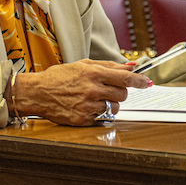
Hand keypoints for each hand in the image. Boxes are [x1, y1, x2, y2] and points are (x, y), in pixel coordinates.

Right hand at [13, 60, 151, 125]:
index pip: (125, 77)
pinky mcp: (83, 119)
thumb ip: (108, 65)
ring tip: (95, 98)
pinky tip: (86, 106)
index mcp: (93, 73)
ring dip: (110, 104)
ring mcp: (88, 106)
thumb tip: (131, 66)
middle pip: (123, 95)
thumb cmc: (60, 77)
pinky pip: (101, 118)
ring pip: (114, 108)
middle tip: (110, 90)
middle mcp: (92, 90)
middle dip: (120, 92)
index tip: (147, 83)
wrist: (38, 92)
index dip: (139, 81)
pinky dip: (98, 113)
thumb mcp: (83, 65)